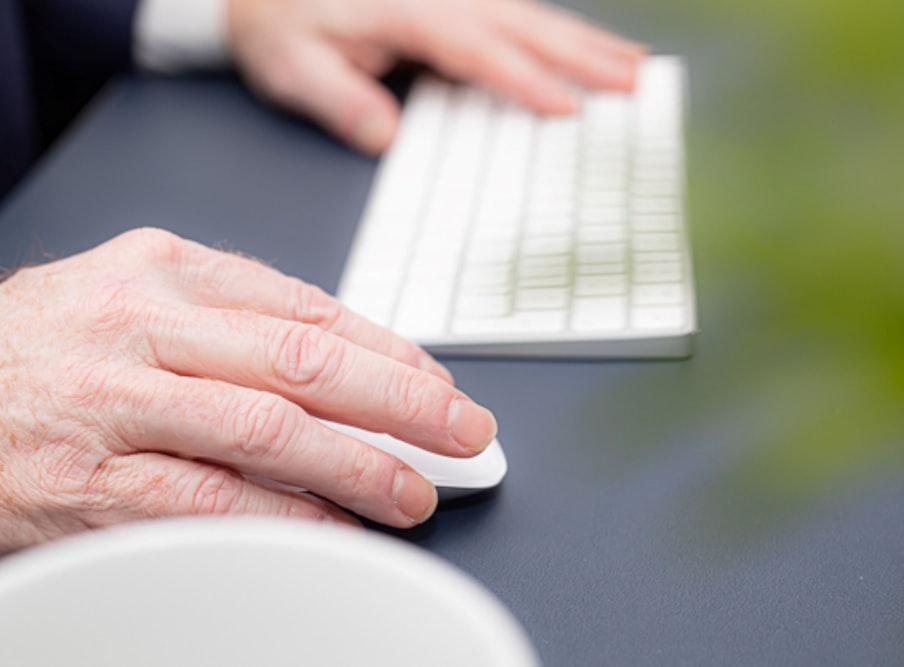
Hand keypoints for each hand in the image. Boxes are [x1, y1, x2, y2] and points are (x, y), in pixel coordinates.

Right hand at [0, 229, 496, 551]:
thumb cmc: (47, 349)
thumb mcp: (138, 299)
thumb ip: (235, 322)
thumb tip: (351, 362)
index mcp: (164, 271)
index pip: (308, 308)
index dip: (390, 351)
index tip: (440, 383)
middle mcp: (142, 326)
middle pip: (305, 361)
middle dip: (401, 400)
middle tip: (463, 431)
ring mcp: (115, 403)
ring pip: (268, 430)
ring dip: (358, 465)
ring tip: (414, 491)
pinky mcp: (88, 483)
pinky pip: (209, 501)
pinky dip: (285, 517)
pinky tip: (335, 527)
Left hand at [226, 0, 645, 153]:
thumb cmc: (280, 29)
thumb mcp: (294, 69)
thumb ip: (341, 101)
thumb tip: (388, 135)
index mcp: (406, 11)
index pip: (478, 50)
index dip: (525, 81)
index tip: (568, 110)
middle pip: (524, 25)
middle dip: (584, 55)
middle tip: (637, 83)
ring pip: (532, 16)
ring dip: (585, 40)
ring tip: (635, 64)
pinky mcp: (454, 1)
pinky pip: (518, 15)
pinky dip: (558, 32)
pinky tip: (583, 45)